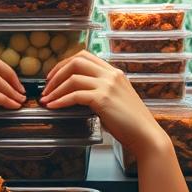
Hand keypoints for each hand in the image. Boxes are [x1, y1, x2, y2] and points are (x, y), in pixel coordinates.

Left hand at [40, 50, 168, 159]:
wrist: (146, 135)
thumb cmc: (130, 123)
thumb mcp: (116, 99)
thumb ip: (100, 91)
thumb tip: (77, 94)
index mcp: (114, 72)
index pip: (85, 56)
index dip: (65, 63)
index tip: (54, 75)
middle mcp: (110, 75)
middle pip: (76, 61)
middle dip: (56, 72)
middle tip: (46, 86)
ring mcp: (107, 85)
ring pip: (73, 77)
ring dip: (55, 88)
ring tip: (46, 99)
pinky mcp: (102, 99)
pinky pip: (74, 95)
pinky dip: (60, 101)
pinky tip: (53, 107)